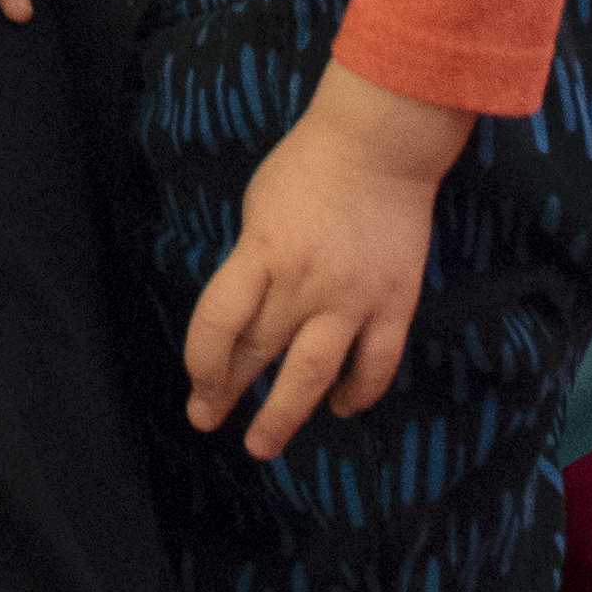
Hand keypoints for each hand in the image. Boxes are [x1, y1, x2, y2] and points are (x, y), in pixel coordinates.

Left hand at [182, 64, 468, 458]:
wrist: (381, 146)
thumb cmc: (307, 168)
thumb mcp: (259, 209)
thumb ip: (253, 266)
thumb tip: (245, 322)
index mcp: (263, 253)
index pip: (220, 321)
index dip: (202, 361)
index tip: (196, 383)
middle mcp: (305, 284)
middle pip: (259, 352)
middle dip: (227, 393)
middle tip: (206, 421)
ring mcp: (354, 299)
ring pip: (314, 375)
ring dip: (284, 415)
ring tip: (262, 445)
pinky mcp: (395, 305)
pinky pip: (376, 365)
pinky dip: (357, 393)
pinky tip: (338, 406)